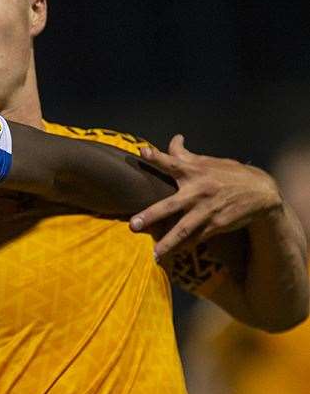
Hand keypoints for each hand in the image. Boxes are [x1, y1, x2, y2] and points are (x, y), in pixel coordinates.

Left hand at [129, 134, 282, 257]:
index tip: (142, 152)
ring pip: (184, 229)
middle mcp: (198, 191)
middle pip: (171, 205)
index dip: (157, 157)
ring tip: (154, 253)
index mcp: (195, 172)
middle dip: (151, 215)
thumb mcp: (209, 162)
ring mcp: (207, 210)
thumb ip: (186, 155)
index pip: (173, 162)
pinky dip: (185, 246)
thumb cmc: (228, 174)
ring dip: (168, 242)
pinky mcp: (217, 225)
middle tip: (133, 225)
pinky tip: (171, 254)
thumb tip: (174, 139)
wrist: (261, 192)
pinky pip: (197, 238)